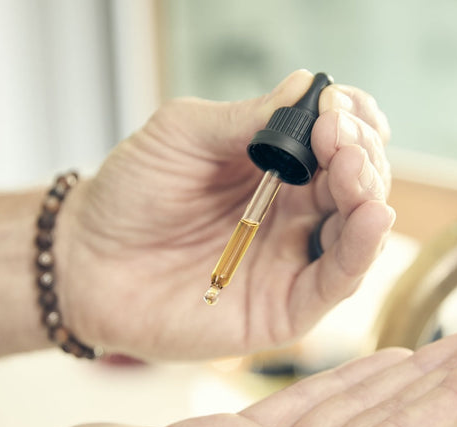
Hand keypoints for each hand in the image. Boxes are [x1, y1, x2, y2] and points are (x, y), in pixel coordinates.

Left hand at [56, 70, 392, 359]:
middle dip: (360, 156)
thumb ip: (246, 119)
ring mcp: (292, 261)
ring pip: (357, 232)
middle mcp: (295, 213)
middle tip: (340, 139)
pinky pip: (336, 283)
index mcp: (277, 168)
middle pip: (357, 183)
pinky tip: (371, 217)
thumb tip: (309, 87)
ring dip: (368, 196)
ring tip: (354, 170)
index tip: (334, 110)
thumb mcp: (183, 134)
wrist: (84, 263)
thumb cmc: (130, 194)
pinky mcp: (284, 309)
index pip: (337, 141)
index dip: (348, 123)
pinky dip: (360, 251)